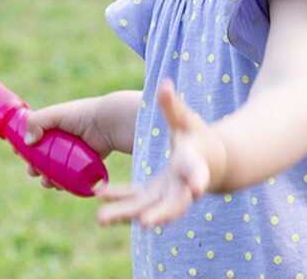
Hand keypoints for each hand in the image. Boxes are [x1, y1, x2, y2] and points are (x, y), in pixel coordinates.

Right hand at [22, 91, 138, 189]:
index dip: (25, 145)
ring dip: (48, 178)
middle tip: (32, 172)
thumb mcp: (55, 114)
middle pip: (43, 156)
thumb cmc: (81, 115)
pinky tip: (59, 186)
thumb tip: (27, 142)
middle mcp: (62, 138)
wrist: (107, 124)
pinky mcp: (84, 163)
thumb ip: (37, 122)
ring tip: (47, 182)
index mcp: (53, 124)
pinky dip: (64, 183)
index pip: (34, 135)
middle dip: (34, 166)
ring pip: (56, 168)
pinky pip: (71, 176)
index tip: (17, 153)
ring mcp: (73, 152)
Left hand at [96, 80, 223, 227]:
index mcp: (194, 164)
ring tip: (100, 219)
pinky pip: (135, 201)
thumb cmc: (197, 136)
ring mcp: (168, 196)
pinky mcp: (155, 198)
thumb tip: (164, 83)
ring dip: (125, 214)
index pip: (197, 173)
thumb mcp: (186, 119)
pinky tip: (98, 194)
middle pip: (172, 204)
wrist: (208, 161)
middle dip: (156, 214)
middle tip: (141, 223)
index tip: (197, 189)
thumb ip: (173, 105)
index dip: (198, 179)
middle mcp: (183, 188)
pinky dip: (119, 199)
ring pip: (147, 209)